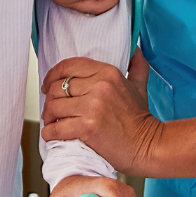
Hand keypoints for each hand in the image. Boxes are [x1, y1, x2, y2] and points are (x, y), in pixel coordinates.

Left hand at [41, 52, 161, 176]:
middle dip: (50, 100)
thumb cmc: (140, 119)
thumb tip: (136, 51)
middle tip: (53, 110)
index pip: (69, 66)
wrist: (147, 145)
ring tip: (52, 122)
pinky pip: (55, 128)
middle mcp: (99, 87)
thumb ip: (136, 66)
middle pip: (57, 88)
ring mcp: (92, 107)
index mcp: (108, 73)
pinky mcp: (87, 128)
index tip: (48, 85)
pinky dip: (49, 133)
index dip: (52, 75)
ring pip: (53, 106)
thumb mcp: (139, 87)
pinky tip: (52, 135)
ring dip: (48, 117)